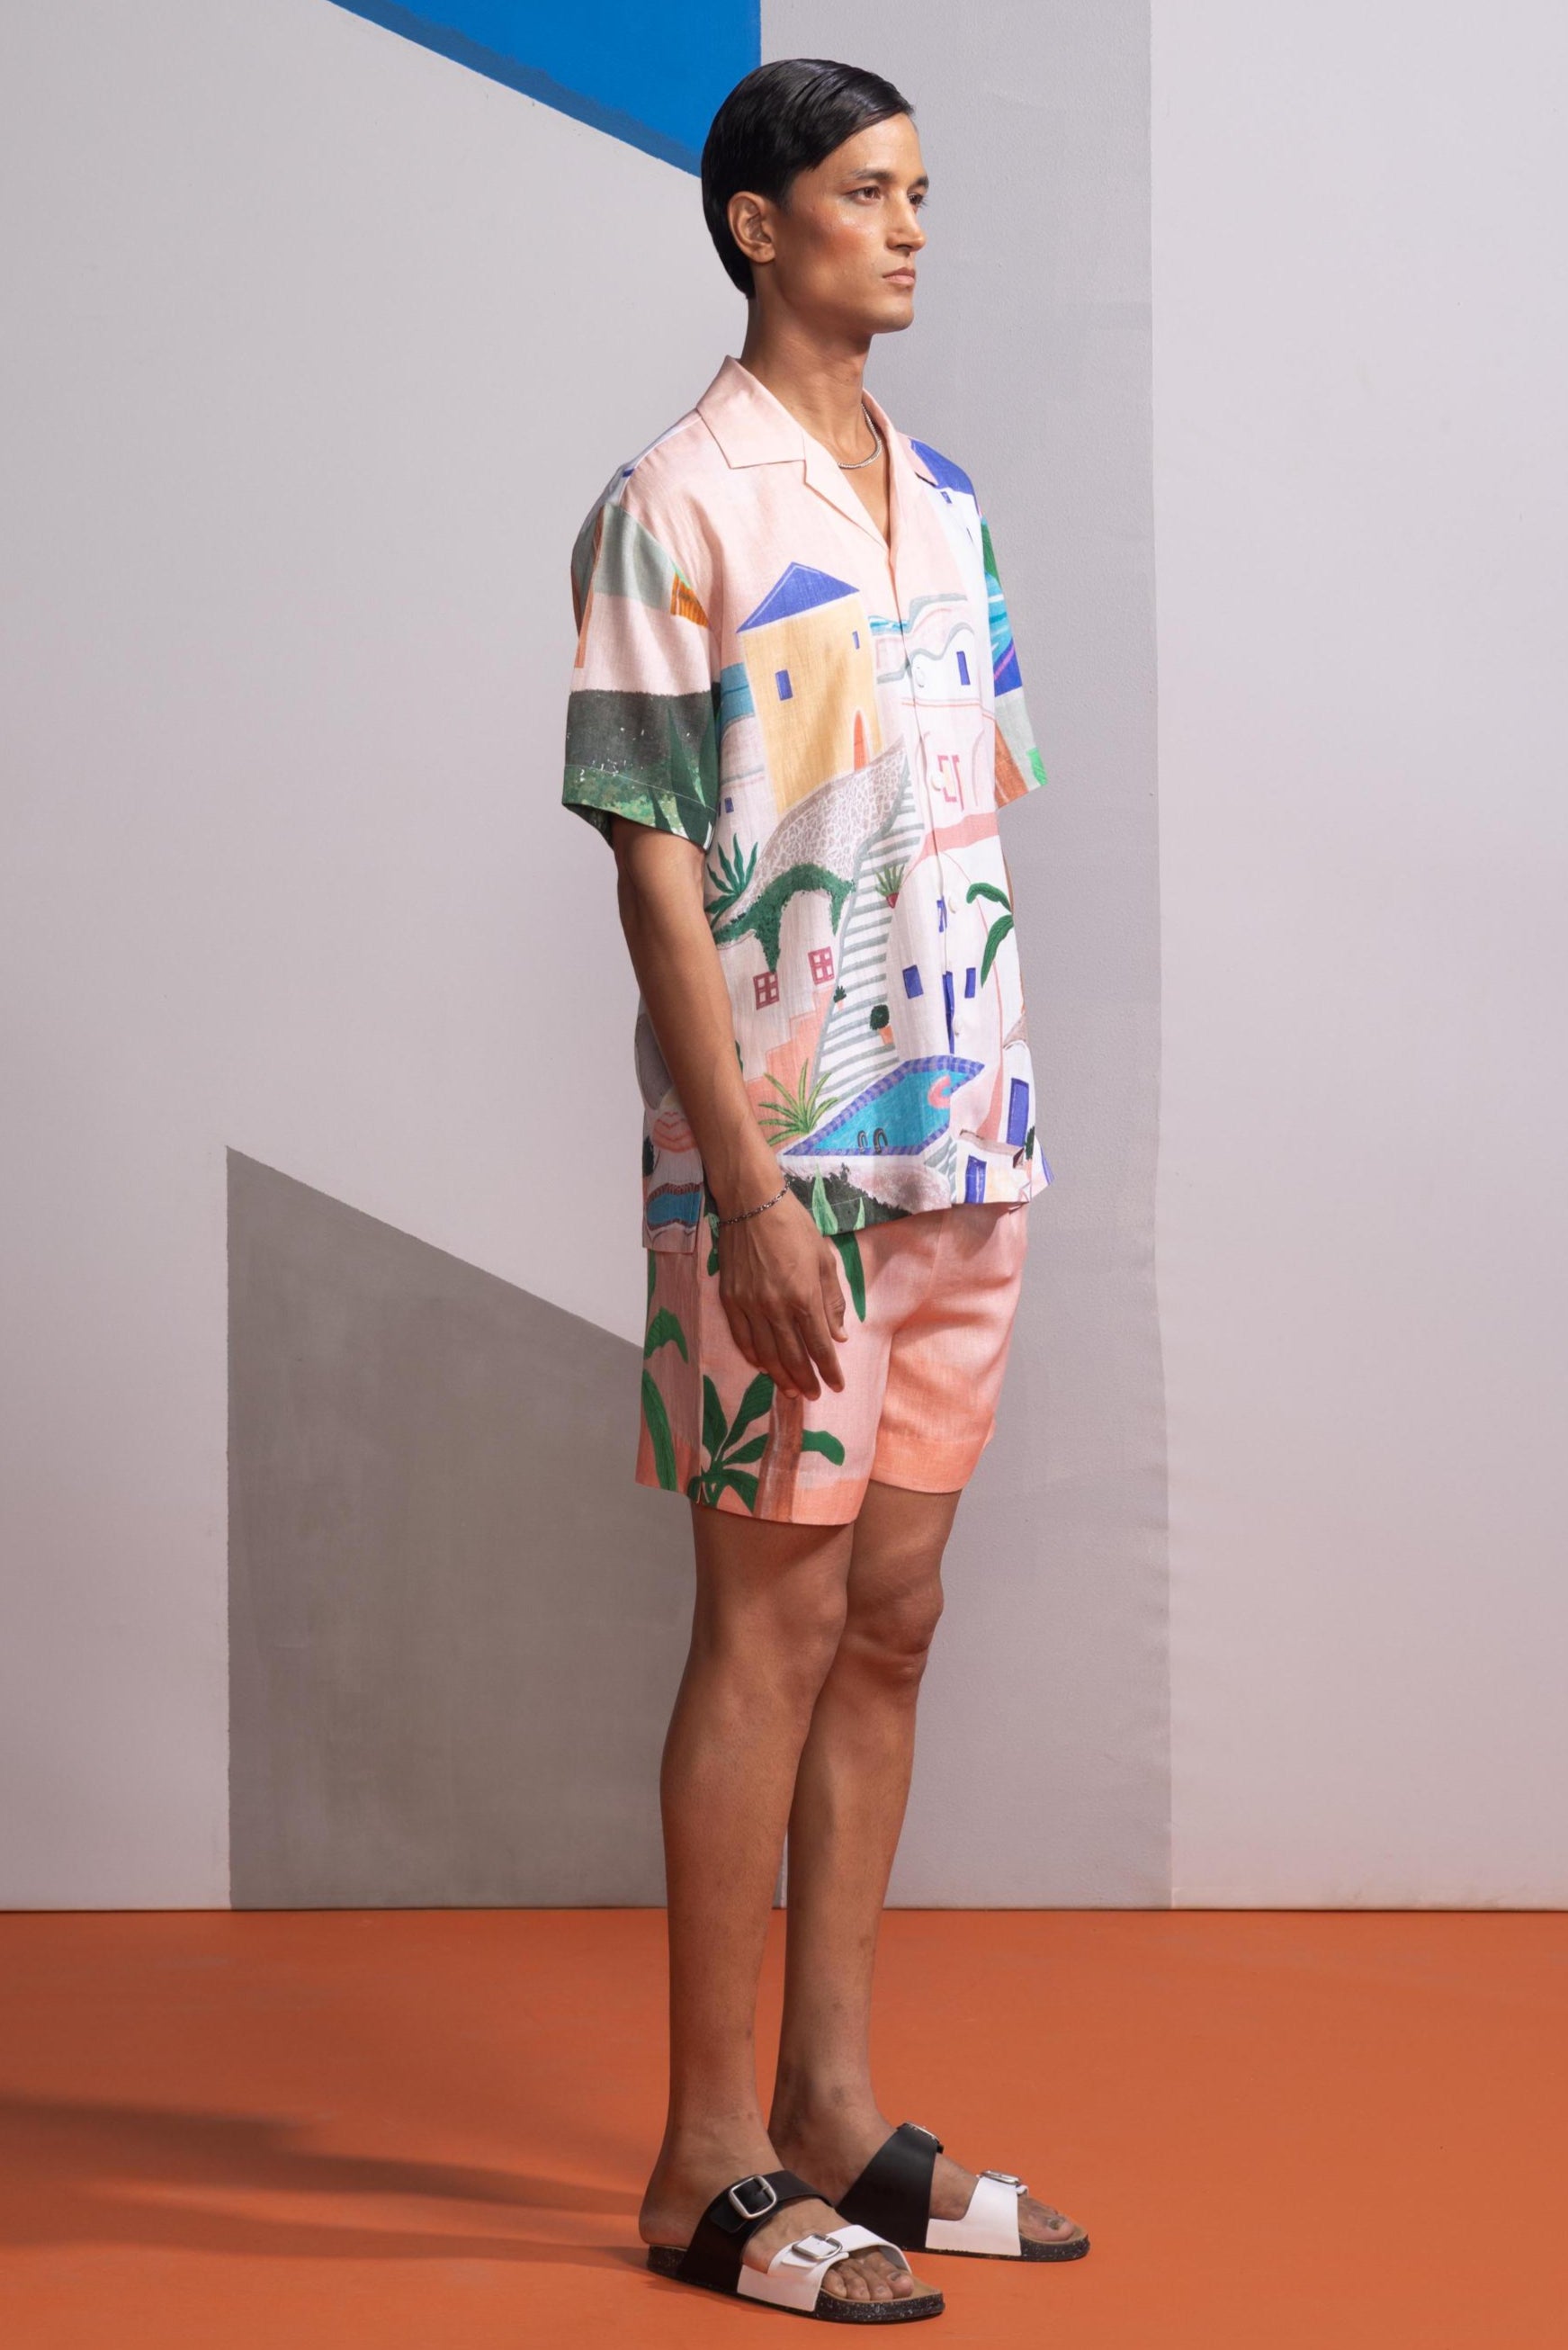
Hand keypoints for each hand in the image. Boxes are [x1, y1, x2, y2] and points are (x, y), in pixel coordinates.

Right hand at [715, 1191, 849, 1399]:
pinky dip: (753, 1356)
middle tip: (812, 1395)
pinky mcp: (730, 1299)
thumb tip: (838, 1336)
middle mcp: (776, 1307)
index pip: (819, 1345)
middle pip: (793, 1356)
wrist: (751, 1203)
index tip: (836, 1386)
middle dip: (806, 1380)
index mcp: (804, 1296)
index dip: (829, 1370)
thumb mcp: (823, 1259)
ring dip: (780, 1375)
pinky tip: (762, 1366)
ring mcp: (749, 1305)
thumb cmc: (794, 1226)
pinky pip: (741, 1338)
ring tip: (791, 1390)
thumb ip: (831, 1301)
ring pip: (766, 1353)